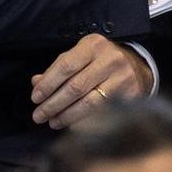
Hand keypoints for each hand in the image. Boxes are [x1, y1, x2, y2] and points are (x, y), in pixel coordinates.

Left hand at [29, 34, 151, 128]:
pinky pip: (102, 112)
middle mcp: (109, 59)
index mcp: (92, 45)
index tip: (35, 98)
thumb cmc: (99, 61)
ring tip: (52, 122)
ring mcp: (122, 78)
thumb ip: (58, 69)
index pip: (65, 66)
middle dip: (53, 104)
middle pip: (76, 87)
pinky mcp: (131, 95)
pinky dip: (83, 121)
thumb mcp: (79, 56)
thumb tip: (36, 83)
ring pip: (89, 103)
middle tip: (39, 116)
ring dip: (66, 115)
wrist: (136, 67)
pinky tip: (71, 125)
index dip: (48, 84)